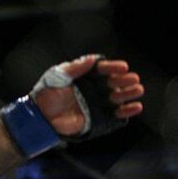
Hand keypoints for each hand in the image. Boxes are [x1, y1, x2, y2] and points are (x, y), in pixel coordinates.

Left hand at [0, 55, 143, 158]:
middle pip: (113, 82)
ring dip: (128, 93)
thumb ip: (75, 68)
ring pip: (117, 97)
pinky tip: (136, 107)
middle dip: (125, 80)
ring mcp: (97, 104)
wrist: (41, 116)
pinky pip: (116, 115)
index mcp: (85, 76)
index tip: (123, 67)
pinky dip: (127, 111)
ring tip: (137, 90)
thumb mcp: (58, 75)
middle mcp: (93, 88)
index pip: (103, 69)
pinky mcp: (98, 119)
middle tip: (134, 79)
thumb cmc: (47, 93)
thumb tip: (92, 59)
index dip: (113, 68)